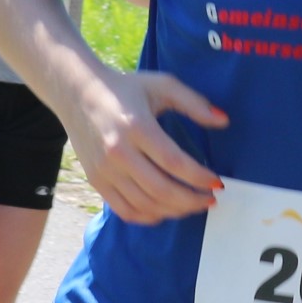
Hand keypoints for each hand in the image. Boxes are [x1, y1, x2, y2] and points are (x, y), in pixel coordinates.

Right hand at [67, 68, 227, 224]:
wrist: (77, 92)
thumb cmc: (126, 88)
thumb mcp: (161, 85)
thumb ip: (194, 102)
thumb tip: (224, 121)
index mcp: (136, 127)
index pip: (174, 162)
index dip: (199, 177)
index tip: (217, 183)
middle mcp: (118, 152)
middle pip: (161, 189)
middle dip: (192, 200)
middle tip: (211, 199)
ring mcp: (104, 170)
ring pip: (145, 204)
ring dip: (175, 211)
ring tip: (193, 205)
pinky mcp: (96, 180)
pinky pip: (125, 210)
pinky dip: (149, 217)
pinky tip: (166, 211)